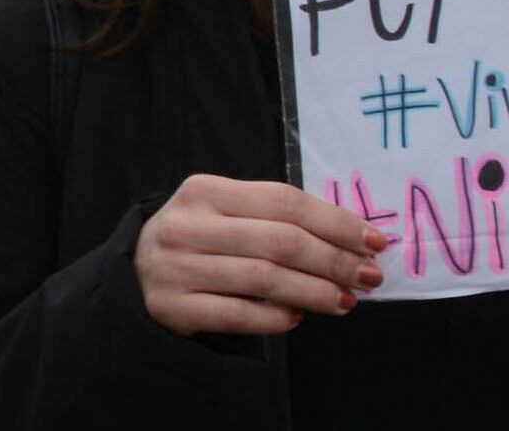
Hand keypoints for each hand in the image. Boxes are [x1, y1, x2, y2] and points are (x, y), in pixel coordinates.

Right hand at [135, 174, 385, 336]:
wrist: (135, 273)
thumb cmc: (197, 238)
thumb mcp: (223, 212)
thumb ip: (273, 217)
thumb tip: (349, 239)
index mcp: (203, 191)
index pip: (283, 202)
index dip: (335, 221)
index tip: (374, 241)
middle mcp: (187, 225)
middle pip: (279, 241)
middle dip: (334, 260)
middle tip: (370, 276)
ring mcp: (177, 267)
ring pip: (264, 279)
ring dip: (315, 292)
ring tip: (346, 301)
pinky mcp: (173, 306)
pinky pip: (239, 315)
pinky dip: (276, 318)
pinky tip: (299, 317)